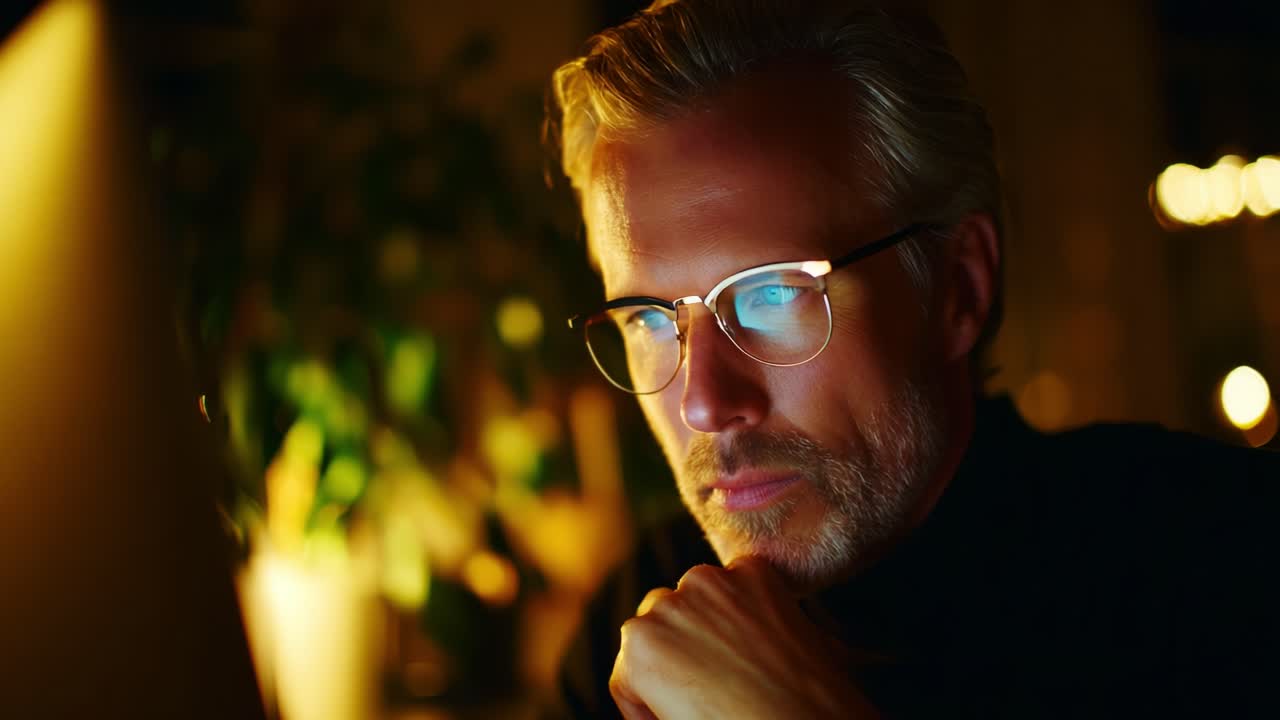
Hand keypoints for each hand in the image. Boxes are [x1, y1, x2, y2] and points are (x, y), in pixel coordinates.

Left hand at [609, 556, 878, 718]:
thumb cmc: (819, 705)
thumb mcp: (808, 647)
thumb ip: (770, 628)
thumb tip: (748, 650)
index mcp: (752, 573)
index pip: (711, 602)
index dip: (714, 646)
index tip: (730, 679)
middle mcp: (706, 579)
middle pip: (673, 616)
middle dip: (683, 654)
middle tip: (710, 697)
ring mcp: (671, 608)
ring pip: (645, 645)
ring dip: (660, 678)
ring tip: (697, 710)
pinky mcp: (642, 642)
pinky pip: (623, 681)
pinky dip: (640, 710)